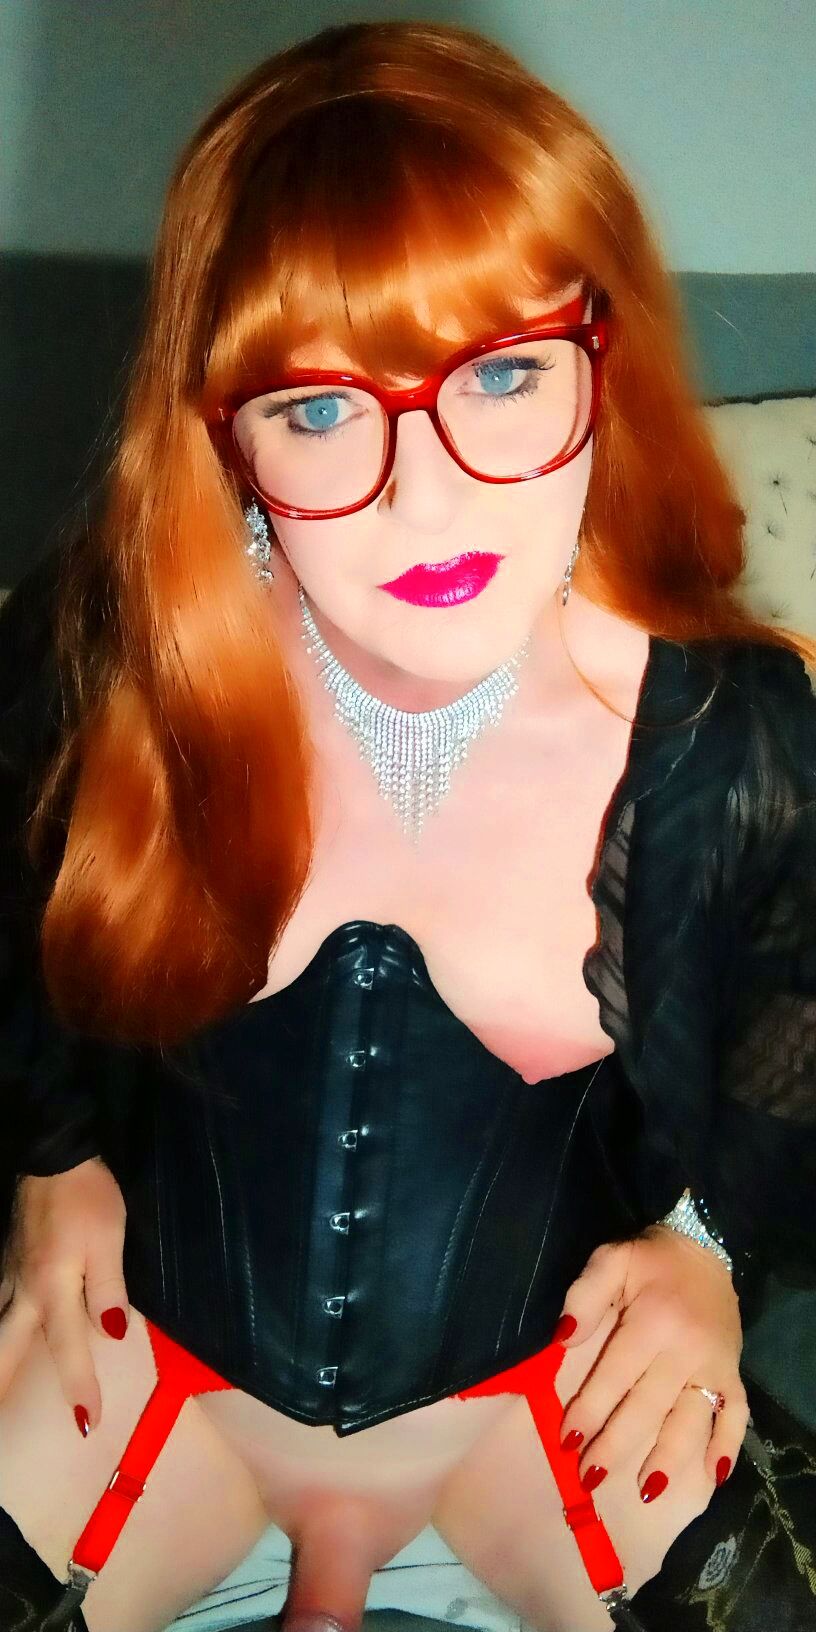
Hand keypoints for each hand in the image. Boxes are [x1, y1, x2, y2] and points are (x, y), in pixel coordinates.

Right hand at [0, 1156, 128, 1433]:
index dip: (80, 1387)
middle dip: (4, 1388)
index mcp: (54, 1289)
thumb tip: (110, 1335)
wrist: (54, 1155)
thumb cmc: (88, 1197)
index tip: (88, 1423)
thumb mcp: (110, 1240)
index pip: (69, 1348)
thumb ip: (108, 1288)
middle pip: (7, 1350)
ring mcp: (10, 1277)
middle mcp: (24, 1292)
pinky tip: (3, 1334)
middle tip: (0, 1429)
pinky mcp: (7, 1262)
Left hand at [555, 1227, 748, 1501]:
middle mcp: (687, 1350)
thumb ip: (584, 1296)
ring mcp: (716, 1365)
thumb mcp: (610, 1259)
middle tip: (590, 1476)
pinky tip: (711, 1477)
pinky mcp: (734, 1372)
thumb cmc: (649, 1260)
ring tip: (645, 1490)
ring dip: (668, 1458)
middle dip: (616, 1445)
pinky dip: (726, 1446)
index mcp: (654, 1321)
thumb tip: (563, 1339)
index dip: (590, 1410)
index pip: (616, 1377)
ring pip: (691, 1420)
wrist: (705, 1246)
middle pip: (648, 1407)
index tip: (567, 1441)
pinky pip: (736, 1415)